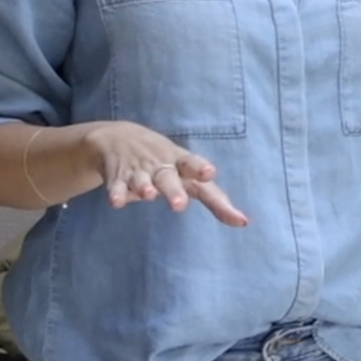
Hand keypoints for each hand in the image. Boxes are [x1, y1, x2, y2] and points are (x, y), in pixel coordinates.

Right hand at [76, 121, 248, 225]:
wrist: (118, 137)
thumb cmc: (166, 161)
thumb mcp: (189, 174)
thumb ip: (216, 199)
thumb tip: (243, 223)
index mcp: (181, 162)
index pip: (193, 163)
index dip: (201, 168)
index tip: (210, 172)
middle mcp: (160, 165)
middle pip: (167, 177)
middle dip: (172, 190)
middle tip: (179, 205)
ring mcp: (138, 171)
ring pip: (142, 180)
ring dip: (145, 188)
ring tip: (149, 195)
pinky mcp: (117, 177)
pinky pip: (116, 186)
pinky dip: (116, 193)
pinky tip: (117, 202)